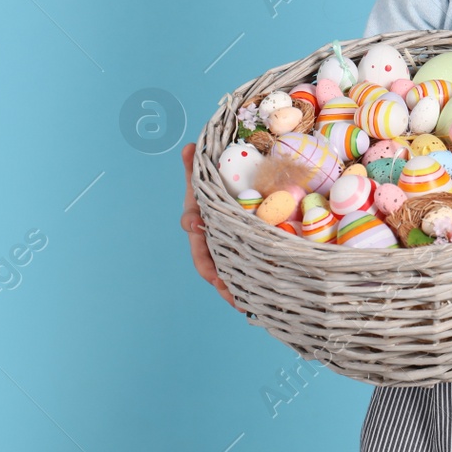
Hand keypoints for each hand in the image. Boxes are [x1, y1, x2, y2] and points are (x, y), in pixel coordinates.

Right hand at [181, 142, 243, 311]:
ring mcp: (223, 252)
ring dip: (233, 291)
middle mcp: (207, 241)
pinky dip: (249, 289)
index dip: (193, 224)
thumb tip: (190, 146)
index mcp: (197, 220)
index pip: (191, 225)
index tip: (199, 223)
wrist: (223, 199)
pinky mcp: (239, 259)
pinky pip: (243, 275)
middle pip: (207, 262)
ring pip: (226, 275)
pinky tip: (260, 303)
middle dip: (216, 276)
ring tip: (245, 305)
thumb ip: (196, 164)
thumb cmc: (210, 190)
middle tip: (225, 286)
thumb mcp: (202, 177)